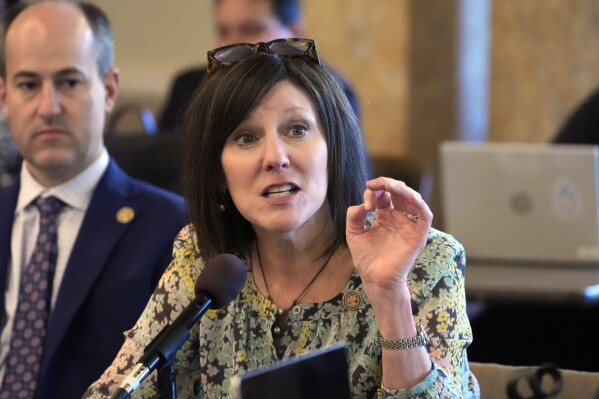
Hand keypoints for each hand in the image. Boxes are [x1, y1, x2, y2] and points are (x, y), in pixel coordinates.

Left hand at [346, 177, 431, 291]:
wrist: (375, 279)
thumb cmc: (366, 258)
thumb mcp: (354, 234)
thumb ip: (354, 217)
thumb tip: (363, 204)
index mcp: (384, 216)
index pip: (383, 194)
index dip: (373, 191)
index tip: (365, 200)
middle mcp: (397, 218)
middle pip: (398, 192)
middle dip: (388, 183)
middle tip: (376, 183)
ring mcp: (408, 225)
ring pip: (413, 199)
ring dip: (403, 189)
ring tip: (391, 186)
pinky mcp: (417, 235)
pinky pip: (425, 216)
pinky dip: (420, 204)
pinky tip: (410, 197)